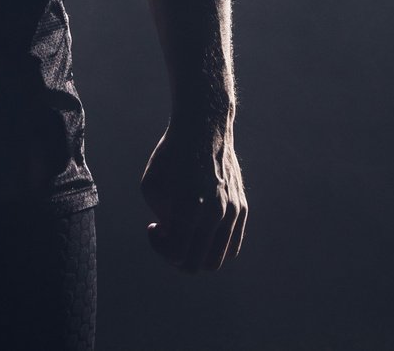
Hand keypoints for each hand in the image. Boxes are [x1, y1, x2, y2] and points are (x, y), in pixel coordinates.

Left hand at [142, 117, 246, 271]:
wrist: (203, 127)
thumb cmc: (171, 156)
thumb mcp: (151, 187)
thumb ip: (162, 221)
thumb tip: (175, 240)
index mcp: (188, 209)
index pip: (176, 255)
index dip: (160, 248)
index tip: (154, 227)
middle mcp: (214, 213)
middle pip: (195, 265)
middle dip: (177, 258)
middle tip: (170, 235)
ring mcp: (232, 212)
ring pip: (217, 260)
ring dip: (197, 254)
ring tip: (187, 233)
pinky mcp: (242, 208)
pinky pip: (231, 245)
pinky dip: (214, 246)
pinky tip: (201, 225)